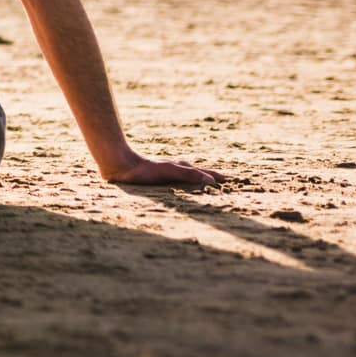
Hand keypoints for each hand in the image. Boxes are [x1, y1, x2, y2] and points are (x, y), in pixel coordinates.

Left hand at [103, 153, 225, 188]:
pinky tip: (184, 190)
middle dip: (213, 178)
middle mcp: (178, 170)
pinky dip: (187, 185)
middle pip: (199, 174)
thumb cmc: (146, 170)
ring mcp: (169, 175)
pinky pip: (178, 183)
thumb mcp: (170, 171)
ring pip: (189, 177)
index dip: (219, 177)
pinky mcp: (159, 180)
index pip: (206, 173)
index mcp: (183, 168)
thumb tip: (211, 181)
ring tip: (210, 186)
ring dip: (201, 181)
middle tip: (227, 182)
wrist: (122, 166)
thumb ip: (189, 175)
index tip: (234, 180)